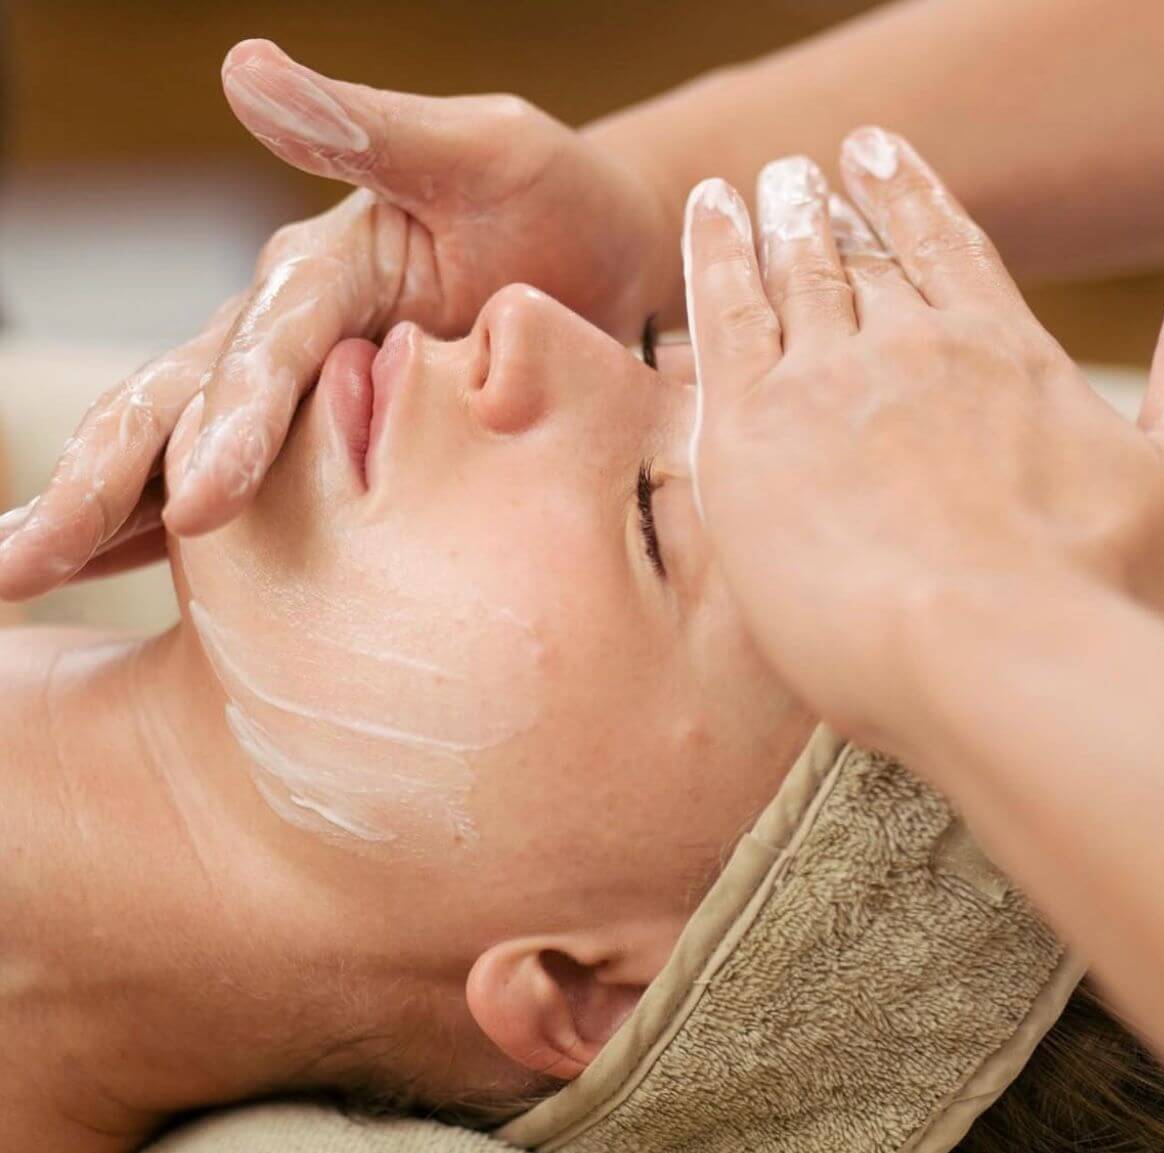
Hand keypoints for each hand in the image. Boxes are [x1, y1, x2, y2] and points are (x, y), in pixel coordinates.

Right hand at [0, 39, 669, 600]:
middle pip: (174, 409)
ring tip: (19, 578)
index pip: (258, 354)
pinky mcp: (336, 452)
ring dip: (104, 519)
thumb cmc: (559, 208)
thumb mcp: (486, 154)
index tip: (204, 502)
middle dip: (102, 486)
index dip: (227, 425)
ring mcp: (301, 400)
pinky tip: (117, 582)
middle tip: (20, 566)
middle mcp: (288, 339)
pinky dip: (178, 537)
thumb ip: (374, 131)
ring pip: (180, 457)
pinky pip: (254, 500)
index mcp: (320, 276)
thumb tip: (242, 66)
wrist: (611, 270)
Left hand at [683, 136, 1163, 751]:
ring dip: (773, 222)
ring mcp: (826, 387)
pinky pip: (720, 317)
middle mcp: (913, 350)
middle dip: (829, 212)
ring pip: (790, 275)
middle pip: (860, 262)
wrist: (996, 664)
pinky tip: (705, 213)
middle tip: (800, 177)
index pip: (947, 250)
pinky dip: (710, 254)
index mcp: (1006, 356)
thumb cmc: (1101, 599)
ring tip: (750, 189)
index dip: (910, 196)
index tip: (877, 155)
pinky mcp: (749, 438)